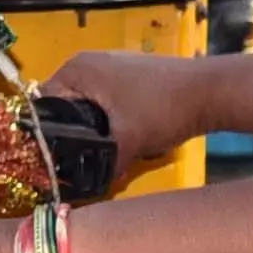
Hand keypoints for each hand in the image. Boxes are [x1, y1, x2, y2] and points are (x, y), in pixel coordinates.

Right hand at [49, 49, 242, 167]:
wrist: (210, 91)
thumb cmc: (163, 108)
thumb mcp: (127, 142)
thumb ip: (102, 167)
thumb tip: (87, 191)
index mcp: (77, 69)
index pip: (42, 106)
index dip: (47, 135)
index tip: (56, 161)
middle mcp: (88, 61)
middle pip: (64, 106)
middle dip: (72, 134)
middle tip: (77, 162)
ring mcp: (110, 65)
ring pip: (87, 105)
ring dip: (92, 128)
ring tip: (98, 154)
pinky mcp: (128, 74)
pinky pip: (105, 100)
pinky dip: (109, 119)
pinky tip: (119, 138)